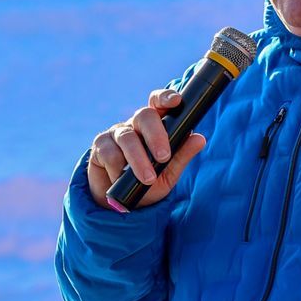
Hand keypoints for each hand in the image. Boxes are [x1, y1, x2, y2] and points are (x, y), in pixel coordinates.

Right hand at [88, 87, 206, 210]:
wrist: (121, 203)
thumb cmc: (148, 183)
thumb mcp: (169, 173)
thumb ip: (182, 156)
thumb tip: (200, 139)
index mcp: (154, 126)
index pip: (157, 103)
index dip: (165, 98)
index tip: (175, 101)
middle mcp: (135, 125)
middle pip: (144, 116)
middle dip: (156, 135)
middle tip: (164, 157)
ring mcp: (116, 134)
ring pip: (127, 138)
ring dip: (138, 160)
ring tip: (148, 179)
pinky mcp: (100, 147)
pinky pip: (110, 154)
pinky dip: (118, 170)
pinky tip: (120, 180)